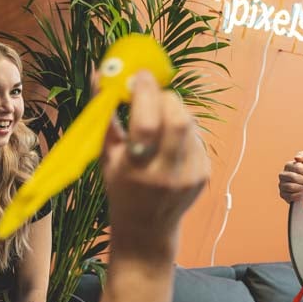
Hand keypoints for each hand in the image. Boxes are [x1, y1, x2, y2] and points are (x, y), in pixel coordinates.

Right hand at [102, 71, 208, 259]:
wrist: (148, 228)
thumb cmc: (121, 187)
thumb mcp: (106, 156)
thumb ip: (104, 114)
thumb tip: (99, 73)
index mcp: (136, 171)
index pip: (147, 124)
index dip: (145, 93)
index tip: (139, 76)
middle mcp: (166, 174)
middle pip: (178, 120)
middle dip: (165, 97)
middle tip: (152, 92)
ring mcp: (189, 175)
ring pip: (190, 124)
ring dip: (174, 111)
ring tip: (159, 116)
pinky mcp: (203, 174)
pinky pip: (196, 137)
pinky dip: (183, 129)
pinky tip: (170, 139)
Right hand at [278, 150, 302, 202]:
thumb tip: (297, 158)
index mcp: (289, 165)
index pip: (296, 167)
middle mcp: (283, 175)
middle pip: (292, 177)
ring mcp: (282, 185)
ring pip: (290, 187)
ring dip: (300, 188)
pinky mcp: (283, 194)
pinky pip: (289, 196)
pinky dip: (297, 196)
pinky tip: (301, 194)